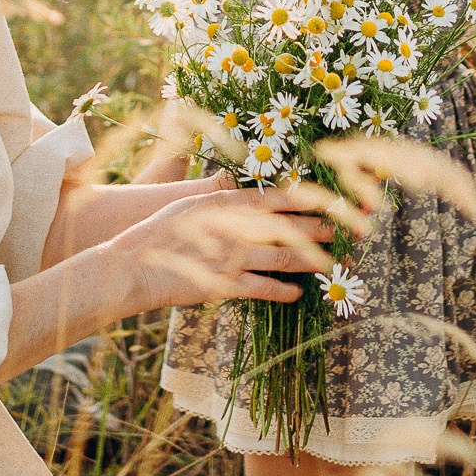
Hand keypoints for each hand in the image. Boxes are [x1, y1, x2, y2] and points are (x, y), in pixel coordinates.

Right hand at [122, 184, 331, 313]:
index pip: (276, 197)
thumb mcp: (188, 203)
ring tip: (331, 261)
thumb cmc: (158, 232)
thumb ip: (217, 194)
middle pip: (289, 226)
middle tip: (342, 230)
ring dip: (312, 260)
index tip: (329, 198)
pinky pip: (263, 288)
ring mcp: (232, 257)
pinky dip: (283, 291)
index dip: (306, 198)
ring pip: (284, 257)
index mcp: (226, 204)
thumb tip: (238, 182)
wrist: (134, 266)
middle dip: (319, 228)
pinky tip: (297, 294)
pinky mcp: (225, 285)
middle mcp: (235, 228)